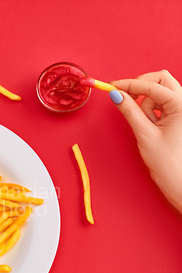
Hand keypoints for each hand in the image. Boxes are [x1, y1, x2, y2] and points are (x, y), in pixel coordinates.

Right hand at [109, 70, 181, 213]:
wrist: (178, 179)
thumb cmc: (168, 161)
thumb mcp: (144, 133)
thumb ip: (129, 111)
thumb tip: (116, 95)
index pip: (152, 86)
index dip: (129, 84)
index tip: (112, 86)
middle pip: (161, 79)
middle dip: (141, 87)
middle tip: (126, 98)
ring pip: (160, 91)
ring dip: (147, 103)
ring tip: (146, 124)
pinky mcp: (178, 115)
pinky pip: (161, 103)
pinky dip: (151, 110)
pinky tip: (150, 125)